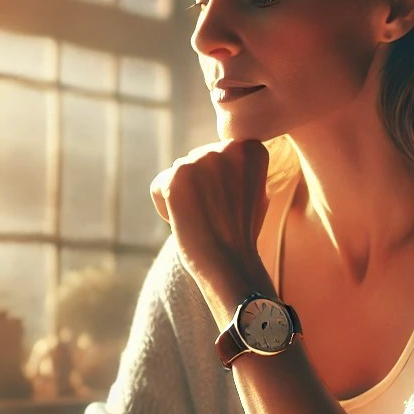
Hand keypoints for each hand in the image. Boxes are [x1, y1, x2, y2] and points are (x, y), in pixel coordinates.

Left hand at [150, 139, 272, 308]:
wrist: (231, 265)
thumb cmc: (242, 233)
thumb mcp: (255, 190)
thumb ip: (238, 167)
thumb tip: (218, 153)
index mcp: (251, 148)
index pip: (219, 153)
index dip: (222, 183)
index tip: (232, 205)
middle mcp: (228, 147)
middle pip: (197, 160)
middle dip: (200, 187)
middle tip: (215, 216)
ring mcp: (201, 161)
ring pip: (178, 172)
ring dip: (184, 196)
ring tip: (203, 220)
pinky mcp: (176, 178)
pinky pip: (158, 186)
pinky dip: (164, 208)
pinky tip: (185, 222)